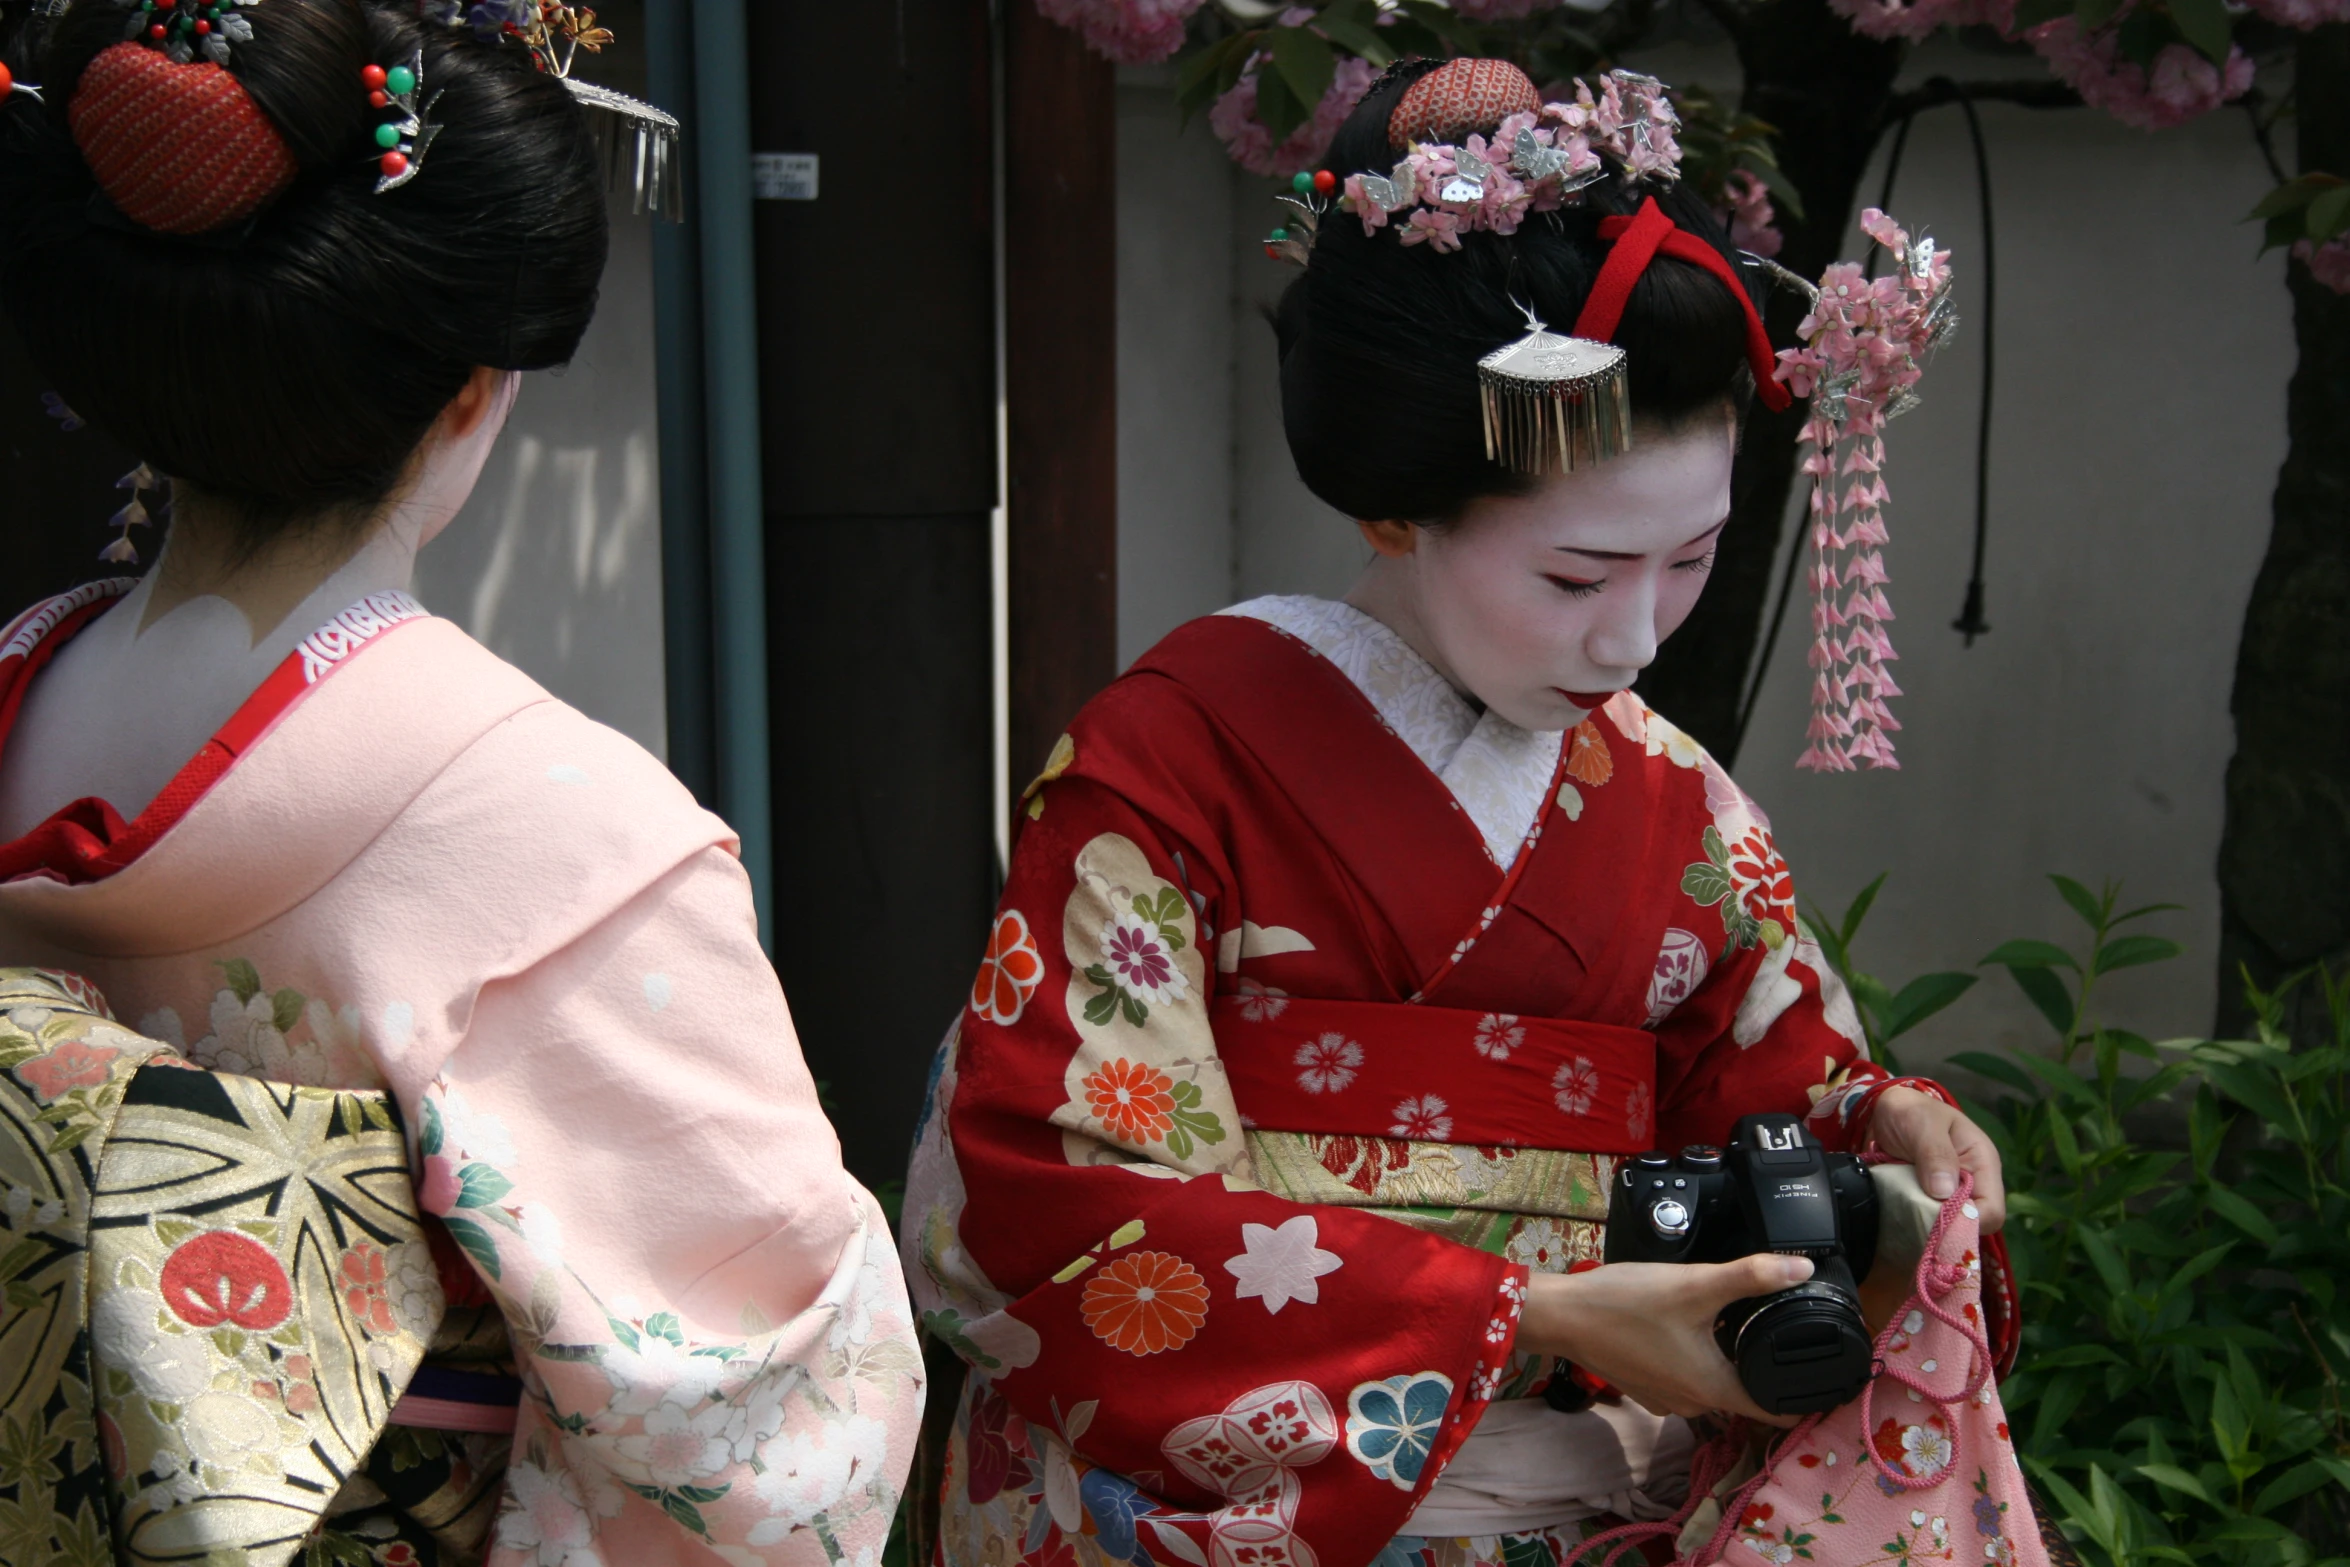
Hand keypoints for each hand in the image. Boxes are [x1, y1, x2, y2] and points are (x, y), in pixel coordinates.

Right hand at [1517, 1258, 1815, 1427]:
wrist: (1562, 1315)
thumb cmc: (1625, 1304)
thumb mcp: (1694, 1285)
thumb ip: (1751, 1276)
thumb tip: (1801, 1269)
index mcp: (1713, 1388)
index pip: (1776, 1409)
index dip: (1805, 1398)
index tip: (1829, 1381)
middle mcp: (1693, 1403)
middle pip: (1745, 1391)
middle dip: (1762, 1366)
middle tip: (1781, 1331)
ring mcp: (1666, 1398)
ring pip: (1714, 1382)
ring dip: (1727, 1359)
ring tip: (1736, 1324)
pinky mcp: (1645, 1385)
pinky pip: (1686, 1376)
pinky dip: (1697, 1357)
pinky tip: (1690, 1327)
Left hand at [1868, 1086, 2006, 1232]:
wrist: (1886, 1109)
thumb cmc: (1911, 1110)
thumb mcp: (1923, 1124)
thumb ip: (1935, 1153)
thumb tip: (1944, 1192)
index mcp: (1982, 1164)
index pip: (1992, 1210)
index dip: (1968, 1221)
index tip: (1937, 1222)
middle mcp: (1971, 1185)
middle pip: (1971, 1226)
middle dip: (1944, 1230)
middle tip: (1914, 1223)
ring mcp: (1949, 1196)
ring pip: (1947, 1229)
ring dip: (1925, 1230)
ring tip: (1901, 1221)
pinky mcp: (1927, 1203)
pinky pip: (1926, 1225)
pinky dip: (1912, 1226)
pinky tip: (1897, 1222)